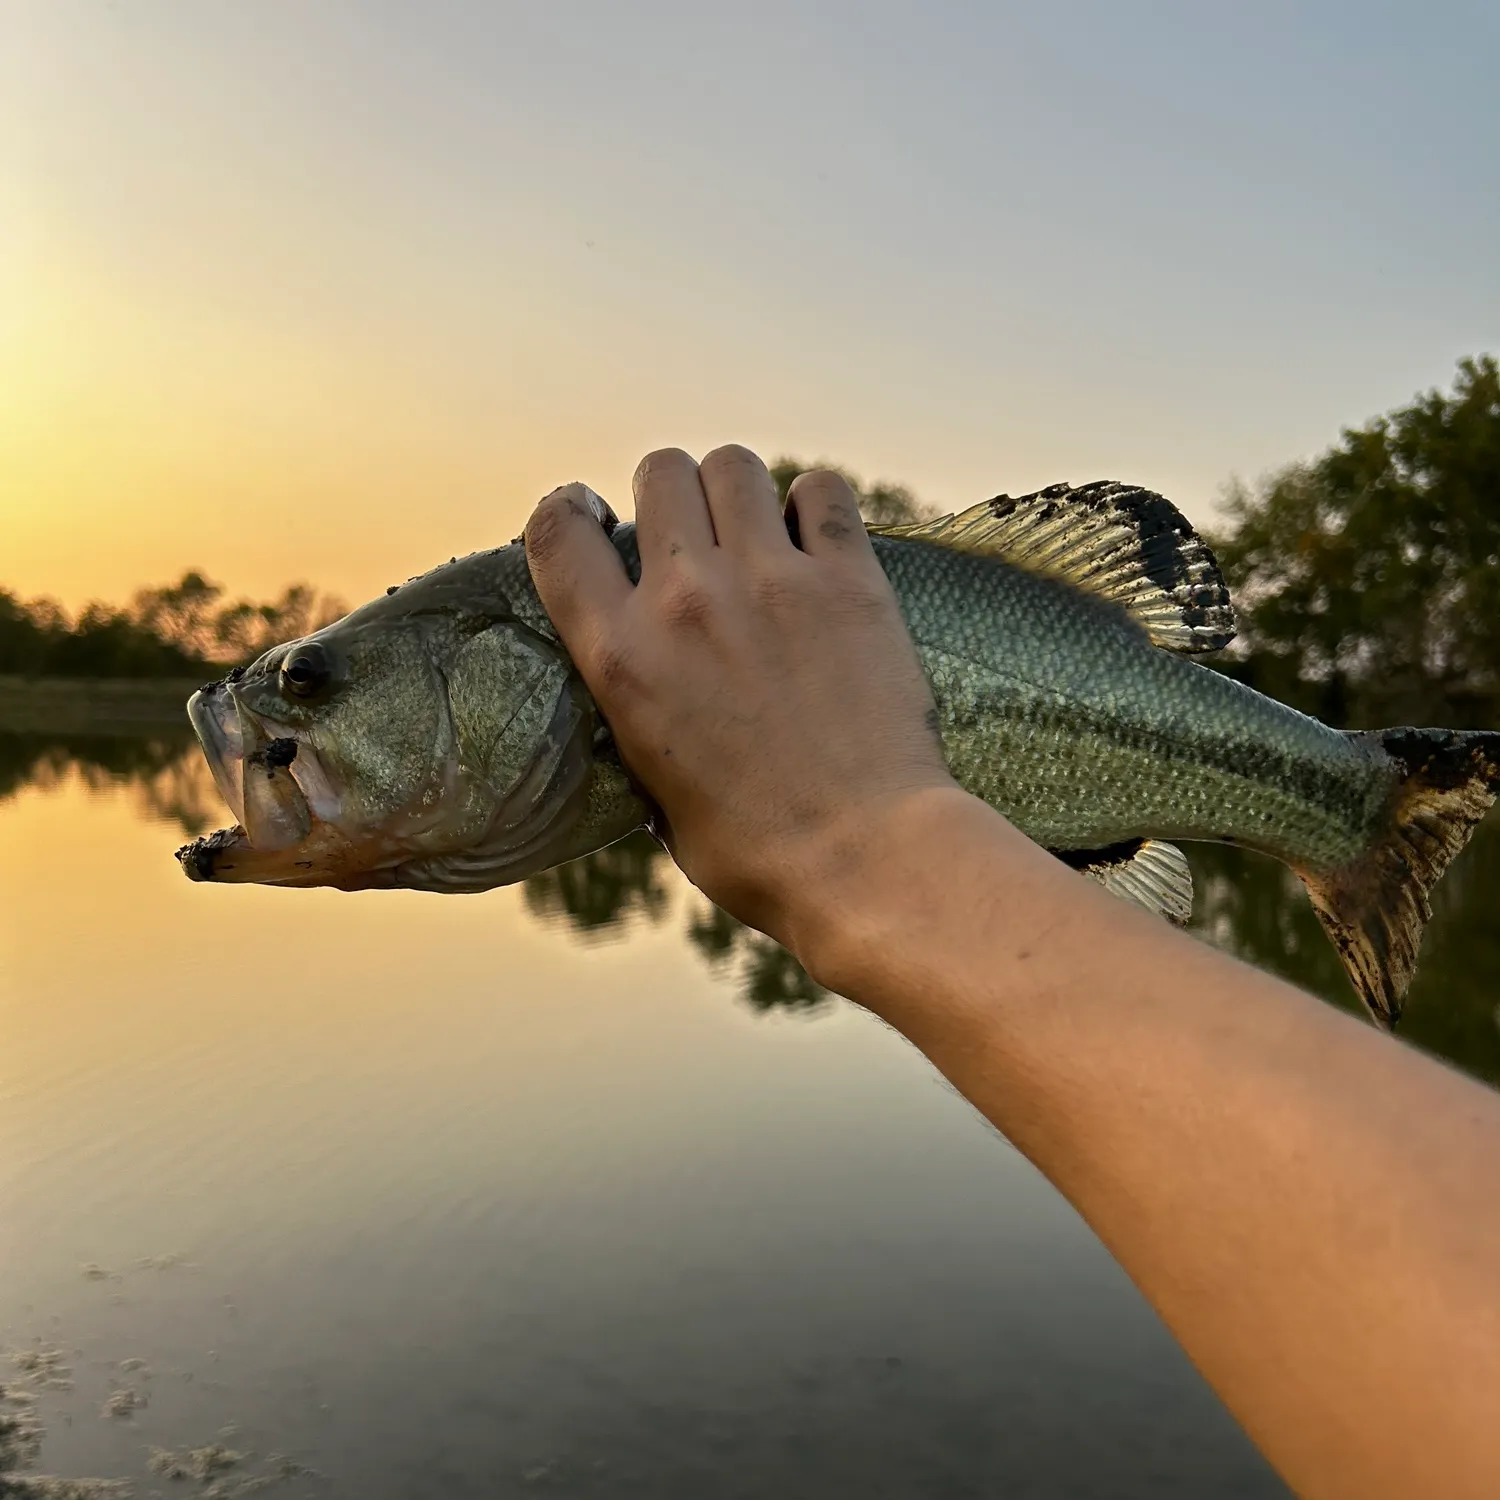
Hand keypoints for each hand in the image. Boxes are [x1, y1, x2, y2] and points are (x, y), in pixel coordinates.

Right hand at [524, 445, 955, 948]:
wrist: (863, 858)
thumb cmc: (756, 850)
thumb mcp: (654, 789)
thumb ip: (640, 714)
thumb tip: (647, 690)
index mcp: (622, 657)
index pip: (557, 532)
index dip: (572, 511)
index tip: (597, 520)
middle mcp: (685, 601)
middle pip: (660, 471)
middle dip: (672, 495)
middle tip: (696, 536)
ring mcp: (771, 581)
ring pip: (734, 466)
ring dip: (739, 492)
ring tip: (758, 534)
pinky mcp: (849, 580)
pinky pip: (821, 489)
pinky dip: (815, 505)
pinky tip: (819, 544)